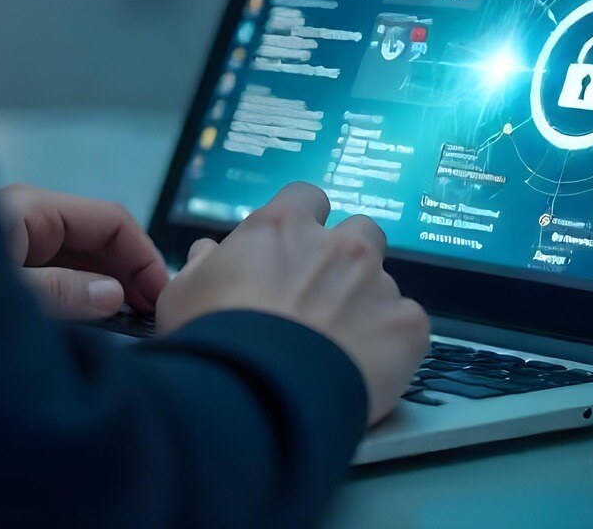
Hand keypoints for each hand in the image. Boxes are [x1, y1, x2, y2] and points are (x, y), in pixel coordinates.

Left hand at [0, 184, 170, 321]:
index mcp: (33, 210)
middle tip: (154, 317)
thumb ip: (60, 291)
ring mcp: (20, 247)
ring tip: (135, 324)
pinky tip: (102, 322)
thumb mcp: (4, 292)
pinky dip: (84, 298)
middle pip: (99, 240)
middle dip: (131, 274)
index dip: (143, 255)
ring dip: (110, 289)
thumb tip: (116, 295)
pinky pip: (60, 278)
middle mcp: (31, 222)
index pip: (110, 220)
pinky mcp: (10, 272)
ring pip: (81, 261)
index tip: (163, 296)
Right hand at [155, 182, 429, 425]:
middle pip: (361, 231)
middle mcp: (338, 245)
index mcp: (283, 227)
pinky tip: (367, 366)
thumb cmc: (214, 340)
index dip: (303, 222)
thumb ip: (203, 265)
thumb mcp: (183, 295)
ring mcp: (378, 284)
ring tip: (343, 345)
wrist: (261, 395)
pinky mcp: (408, 326)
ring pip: (384, 282)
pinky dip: (393, 341)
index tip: (293, 249)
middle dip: (349, 257)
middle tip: (326, 296)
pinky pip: (409, 323)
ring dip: (368, 303)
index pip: (306, 197)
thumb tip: (209, 252)